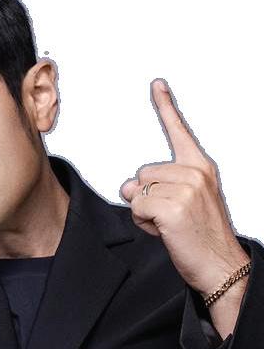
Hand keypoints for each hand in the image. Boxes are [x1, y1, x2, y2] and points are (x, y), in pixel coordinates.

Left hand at [118, 79, 248, 298]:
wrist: (220, 265)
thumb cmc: (201, 236)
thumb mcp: (183, 205)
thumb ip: (156, 188)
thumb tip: (127, 186)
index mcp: (201, 167)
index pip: (179, 132)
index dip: (165, 106)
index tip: (156, 84)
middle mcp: (195, 172)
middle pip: (143, 174)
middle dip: (146, 199)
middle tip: (170, 218)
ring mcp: (186, 189)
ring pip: (137, 192)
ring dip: (144, 213)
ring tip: (169, 226)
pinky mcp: (173, 208)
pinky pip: (137, 208)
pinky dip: (143, 223)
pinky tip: (164, 232)